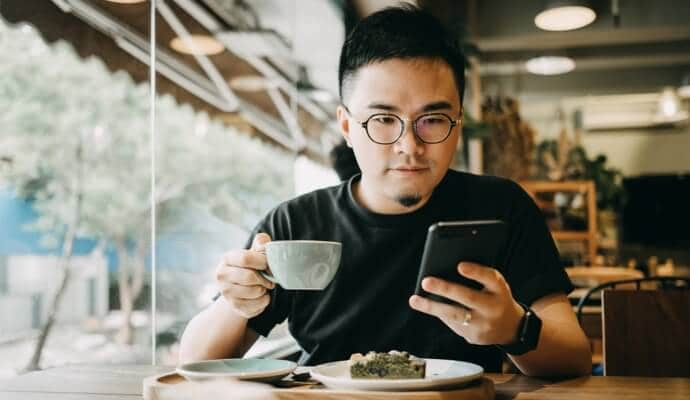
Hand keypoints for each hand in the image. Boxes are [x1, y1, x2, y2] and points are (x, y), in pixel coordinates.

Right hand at [215, 233, 274, 318]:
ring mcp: (226, 293)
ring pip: (256, 291)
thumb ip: (261, 243)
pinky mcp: (235, 307)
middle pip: (250, 276)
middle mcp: (222, 276)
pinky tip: (260, 296)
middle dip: (265, 278)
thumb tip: (264, 245)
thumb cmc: (250, 267)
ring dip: (265, 289)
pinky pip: (259, 304)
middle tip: (269, 278)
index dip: (262, 261)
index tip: (268, 265)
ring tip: (262, 286)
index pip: (246, 258)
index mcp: (227, 259)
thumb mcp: (255, 251)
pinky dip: (265, 300)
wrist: (240, 288)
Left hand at [409, 262, 523, 345]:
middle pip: (468, 297)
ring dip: (432, 306)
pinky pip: (452, 323)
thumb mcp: (495, 286)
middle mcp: (493, 308)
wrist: (511, 329)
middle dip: (446, 289)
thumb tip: (446, 268)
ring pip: (454, 315)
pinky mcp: (473, 337)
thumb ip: (479, 277)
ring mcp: (483, 325)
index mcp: (500, 290)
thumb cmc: (497, 298)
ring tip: (415, 299)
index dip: (476, 272)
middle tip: (426, 281)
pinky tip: (425, 305)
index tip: (460, 266)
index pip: (491, 278)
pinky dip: (438, 313)